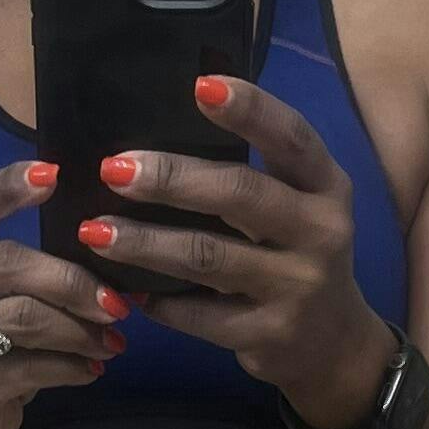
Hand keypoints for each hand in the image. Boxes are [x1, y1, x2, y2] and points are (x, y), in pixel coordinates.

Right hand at [0, 156, 131, 428]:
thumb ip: (29, 263)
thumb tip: (107, 243)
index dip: (10, 186)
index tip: (54, 173)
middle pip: (9, 264)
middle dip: (72, 281)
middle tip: (117, 302)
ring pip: (25, 318)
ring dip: (80, 329)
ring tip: (112, 341)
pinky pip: (33, 367)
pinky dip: (73, 367)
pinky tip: (92, 368)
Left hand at [84, 76, 390, 428]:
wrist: (332, 343)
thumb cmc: (295, 254)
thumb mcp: (296, 206)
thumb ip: (253, 172)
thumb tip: (160, 129)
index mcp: (325, 186)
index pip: (292, 138)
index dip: (250, 109)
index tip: (200, 86)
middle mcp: (321, 232)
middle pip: (239, 194)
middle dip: (171, 179)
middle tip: (113, 169)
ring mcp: (297, 287)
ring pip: (208, 256)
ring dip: (145, 242)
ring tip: (96, 231)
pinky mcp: (269, 334)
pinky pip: (200, 315)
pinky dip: (159, 301)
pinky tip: (128, 289)